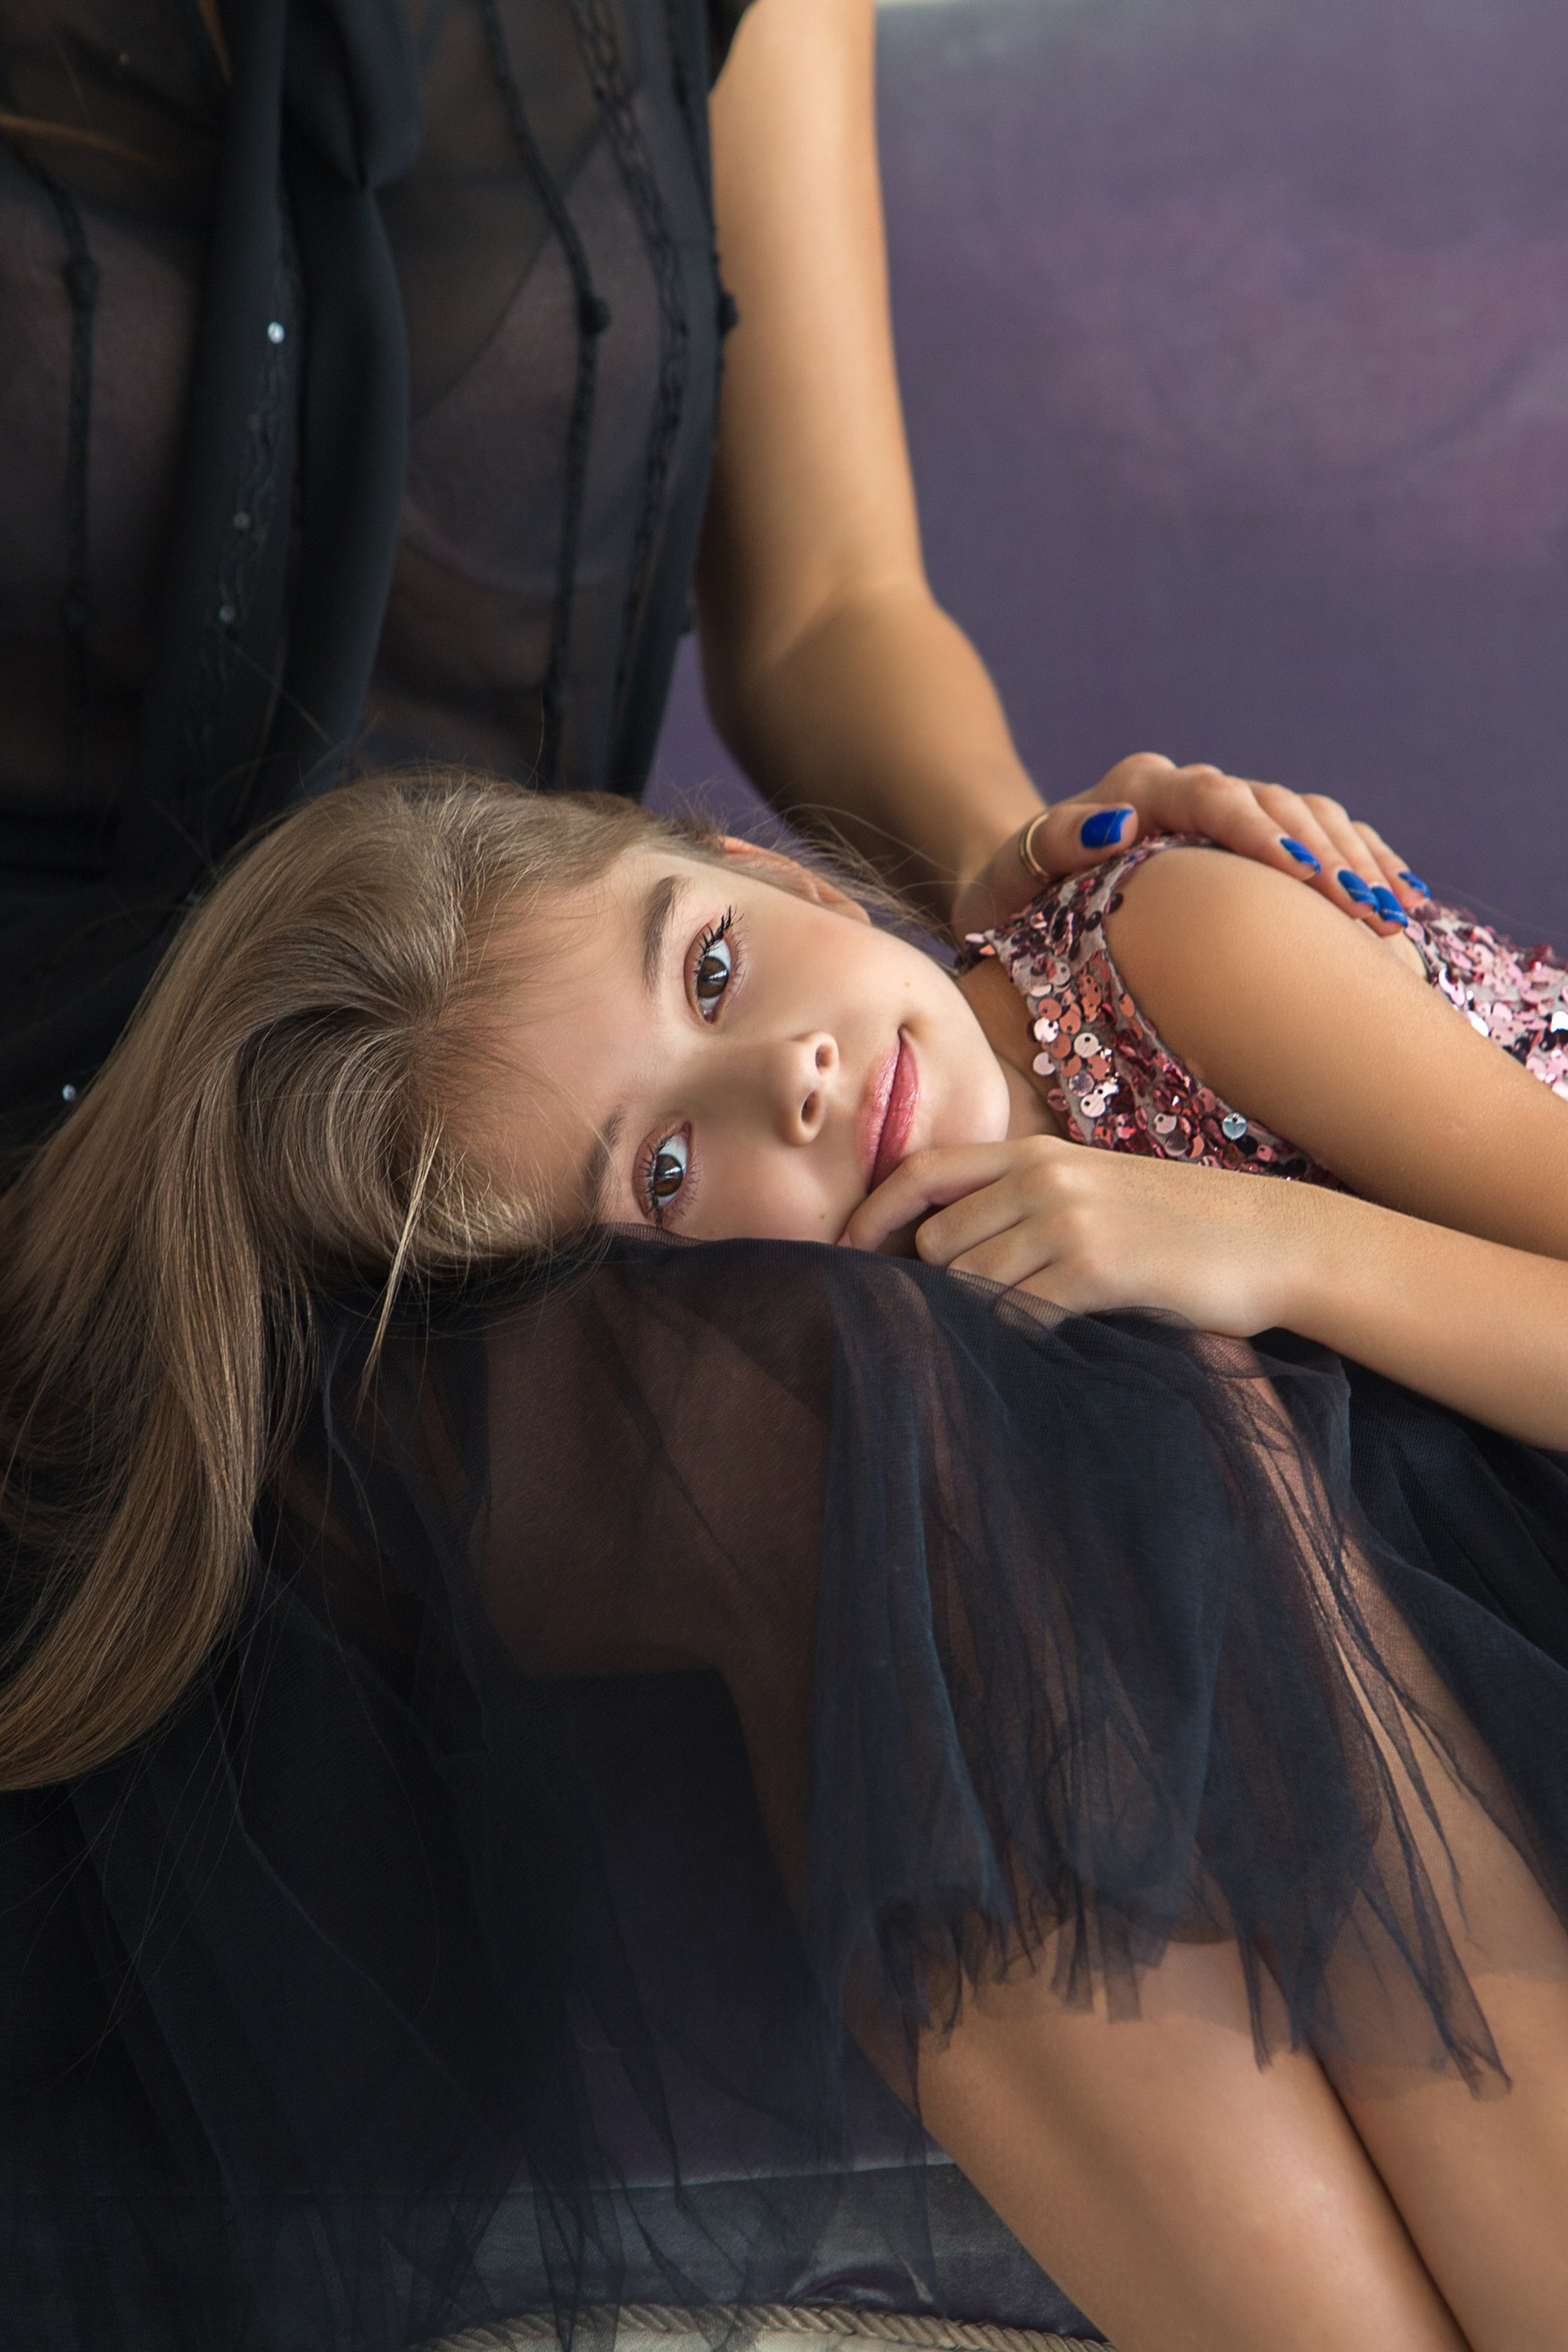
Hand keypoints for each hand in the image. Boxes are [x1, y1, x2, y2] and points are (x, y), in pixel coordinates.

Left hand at [839, 1135, 1317, 1335]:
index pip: (920, 1174)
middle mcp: (1042, 1177)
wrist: (1272, 1239)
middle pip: (935, 1239)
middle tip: (937, 1322)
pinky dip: (1014, 1336)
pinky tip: (1040, 1346)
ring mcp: (1070, 1219)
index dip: (871, 1217)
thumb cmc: (1179, 1227)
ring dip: (969, 1316)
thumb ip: (1024, 1205)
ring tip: (993, 1337)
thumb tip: (945, 1251)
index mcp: (1035, 1154)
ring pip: (968, 1278)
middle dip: (928, 1285)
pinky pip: (1019, 1312)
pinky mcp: (1099, 1266)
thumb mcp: (1093, 1191)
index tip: (842, 1259)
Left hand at [951, 754, 1425, 941]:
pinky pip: (1319, 834)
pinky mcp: (1246, 838)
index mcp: (1134, 791)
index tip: (1300, 869)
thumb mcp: (1005, 880)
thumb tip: (1116, 823)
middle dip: (1325, 855)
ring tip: (1392, 916)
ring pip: (1307, 814)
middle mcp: (1186, 790)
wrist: (1016, 888)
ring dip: (1352, 861)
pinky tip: (1399, 898)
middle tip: (1366, 911)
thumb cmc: (1007, 900)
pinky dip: (1359, 859)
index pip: (1211, 797)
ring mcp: (1222, 811)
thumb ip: (1050, 846)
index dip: (1260, 830)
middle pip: (1273, 803)